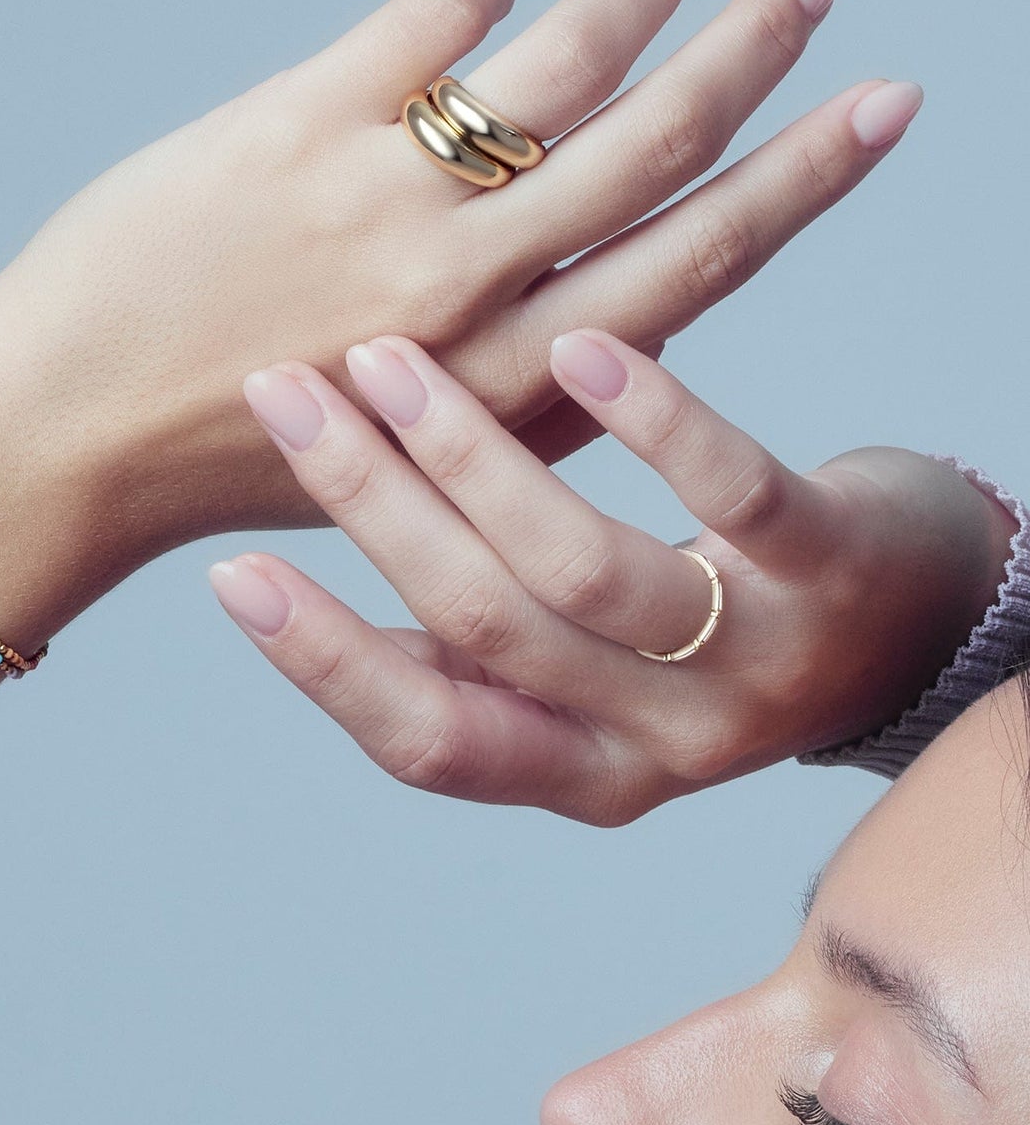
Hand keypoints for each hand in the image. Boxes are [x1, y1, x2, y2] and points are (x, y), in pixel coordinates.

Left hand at [0, 0, 919, 575]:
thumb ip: (513, 400)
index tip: (873, 112)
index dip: (797, 182)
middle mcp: (464, 297)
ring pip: (561, 69)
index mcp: (501, 387)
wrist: (70, 446)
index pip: (692, 266)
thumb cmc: (237, 466)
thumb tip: (618, 320)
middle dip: (752, 57)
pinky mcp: (294, 134)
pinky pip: (426, 20)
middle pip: (653, 149)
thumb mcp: (407, 471)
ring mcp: (383, 209)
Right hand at [206, 330, 1018, 823]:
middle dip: (369, 506)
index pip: (429, 743)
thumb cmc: (692, 648)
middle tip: (288, 395)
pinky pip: (734, 494)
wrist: (894, 636)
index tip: (230, 573)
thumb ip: (461, 661)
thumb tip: (292, 608)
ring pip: (576, 569)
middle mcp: (659, 745)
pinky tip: (575, 347)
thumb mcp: (574, 681)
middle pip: (483, 630)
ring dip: (466, 456)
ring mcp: (751, 666)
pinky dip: (651, 420)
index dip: (324, 664)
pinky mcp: (830, 572)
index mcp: (577, 777)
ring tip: (390, 360)